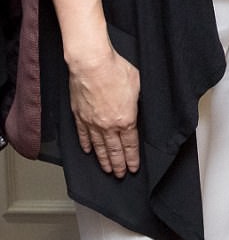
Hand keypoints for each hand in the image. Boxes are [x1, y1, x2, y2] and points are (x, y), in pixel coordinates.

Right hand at [68, 47, 139, 176]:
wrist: (92, 64)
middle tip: (120, 175)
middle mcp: (108, 125)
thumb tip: (138, 104)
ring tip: (107, 169)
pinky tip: (88, 151)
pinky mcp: (79, 115)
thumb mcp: (138, 84)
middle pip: (115, 150)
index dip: (132, 158)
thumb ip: (138, 99)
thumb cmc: (115, 70)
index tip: (133, 168)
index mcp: (126, 120)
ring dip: (103, 160)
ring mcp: (92, 122)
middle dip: (118, 164)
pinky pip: (83, 135)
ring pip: (99, 147)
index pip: (130, 144)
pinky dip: (86, 145)